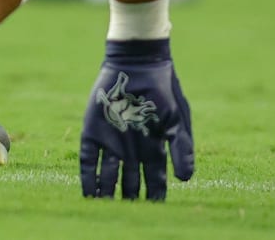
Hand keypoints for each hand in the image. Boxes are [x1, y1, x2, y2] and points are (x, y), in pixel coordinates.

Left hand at [80, 38, 193, 199]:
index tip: (154, 209)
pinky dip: (89, 177)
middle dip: (129, 198)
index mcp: (152, 146)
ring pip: (108, 175)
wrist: (138, 62)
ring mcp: (112, 140)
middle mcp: (131, 148)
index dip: (155, 195)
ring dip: (107, 192)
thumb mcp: (177, 118)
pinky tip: (90, 193)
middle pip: (130, 181)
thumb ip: (181, 147)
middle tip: (128, 213)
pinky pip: (89, 159)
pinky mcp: (94, 130)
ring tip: (106, 209)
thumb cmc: (162, 89)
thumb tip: (186, 179)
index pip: (154, 179)